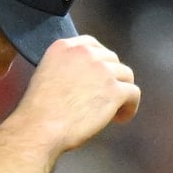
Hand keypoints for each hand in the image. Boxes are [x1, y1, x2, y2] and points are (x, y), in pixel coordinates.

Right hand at [12, 36, 139, 154]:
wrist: (40, 127)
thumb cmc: (39, 110)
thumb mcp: (45, 74)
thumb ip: (66, 67)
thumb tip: (86, 77)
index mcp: (65, 46)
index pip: (92, 45)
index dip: (99, 61)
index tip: (97, 77)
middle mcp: (85, 53)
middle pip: (112, 59)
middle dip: (111, 77)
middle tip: (104, 96)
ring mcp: (102, 70)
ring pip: (126, 75)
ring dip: (122, 91)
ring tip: (114, 109)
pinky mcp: (115, 90)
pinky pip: (133, 93)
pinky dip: (130, 107)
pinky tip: (120, 118)